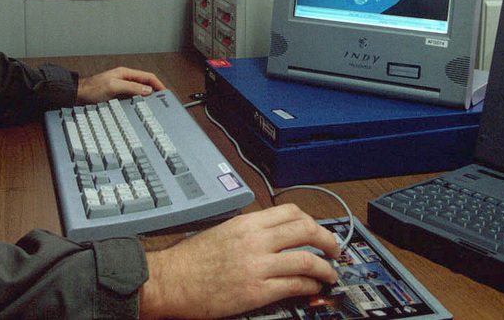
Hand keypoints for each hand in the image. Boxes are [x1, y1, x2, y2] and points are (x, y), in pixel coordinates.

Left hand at [75, 67, 165, 103]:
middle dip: (154, 91)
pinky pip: (132, 98)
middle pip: (145, 84)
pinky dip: (137, 103)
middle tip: (162, 101)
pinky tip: (139, 109)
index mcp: (125, 73)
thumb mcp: (113, 86)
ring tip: (153, 106)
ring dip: (146, 98)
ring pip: (139, 92)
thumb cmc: (91, 88)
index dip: (158, 84)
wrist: (77, 95)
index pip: (147, 76)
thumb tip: (146, 89)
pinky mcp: (117, 96)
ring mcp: (121, 88)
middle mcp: (125, 79)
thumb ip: (131, 87)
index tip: (165, 92)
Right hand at [139, 204, 339, 318]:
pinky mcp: (256, 291)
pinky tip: (312, 288)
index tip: (317, 229)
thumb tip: (270, 235)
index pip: (290, 212)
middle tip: (334, 249)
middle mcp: (255, 240)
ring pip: (306, 259)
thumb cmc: (189, 260)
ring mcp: (257, 266)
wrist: (169, 281)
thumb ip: (248, 231)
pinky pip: (294, 284)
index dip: (311, 219)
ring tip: (330, 274)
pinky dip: (309, 285)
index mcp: (246, 223)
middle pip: (305, 230)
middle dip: (327, 239)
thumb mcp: (221, 232)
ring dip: (325, 267)